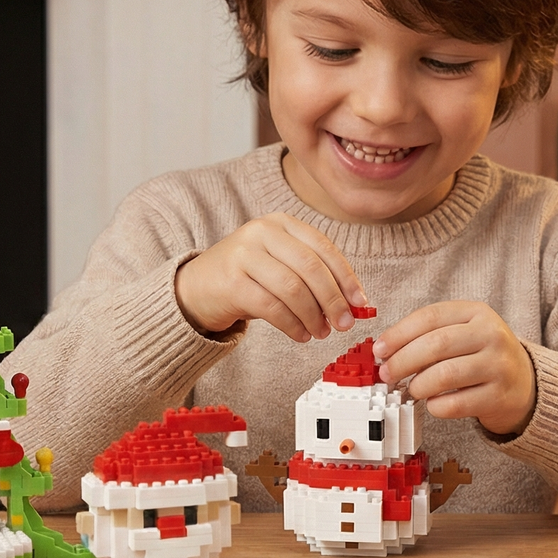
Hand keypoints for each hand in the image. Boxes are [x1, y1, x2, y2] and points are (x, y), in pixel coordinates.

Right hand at [175, 213, 367, 342]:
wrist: (196, 288)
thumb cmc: (248, 278)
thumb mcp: (281, 265)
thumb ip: (313, 276)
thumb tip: (354, 303)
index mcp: (281, 223)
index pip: (323, 247)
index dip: (345, 276)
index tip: (360, 302)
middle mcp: (261, 232)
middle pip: (310, 267)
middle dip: (333, 299)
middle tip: (344, 323)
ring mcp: (243, 255)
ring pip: (292, 288)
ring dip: (313, 315)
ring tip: (321, 332)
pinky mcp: (231, 282)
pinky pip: (272, 307)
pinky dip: (292, 325)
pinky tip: (301, 335)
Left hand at [373, 302, 535, 435]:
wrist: (525, 383)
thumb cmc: (482, 356)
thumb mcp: (463, 333)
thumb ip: (429, 336)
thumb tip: (385, 352)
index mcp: (477, 312)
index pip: (430, 317)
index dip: (399, 334)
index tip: (379, 350)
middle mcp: (491, 335)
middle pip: (436, 345)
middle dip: (403, 361)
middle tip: (387, 374)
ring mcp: (498, 366)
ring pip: (445, 375)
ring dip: (418, 385)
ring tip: (411, 390)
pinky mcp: (499, 396)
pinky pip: (457, 404)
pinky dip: (436, 407)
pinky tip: (433, 404)